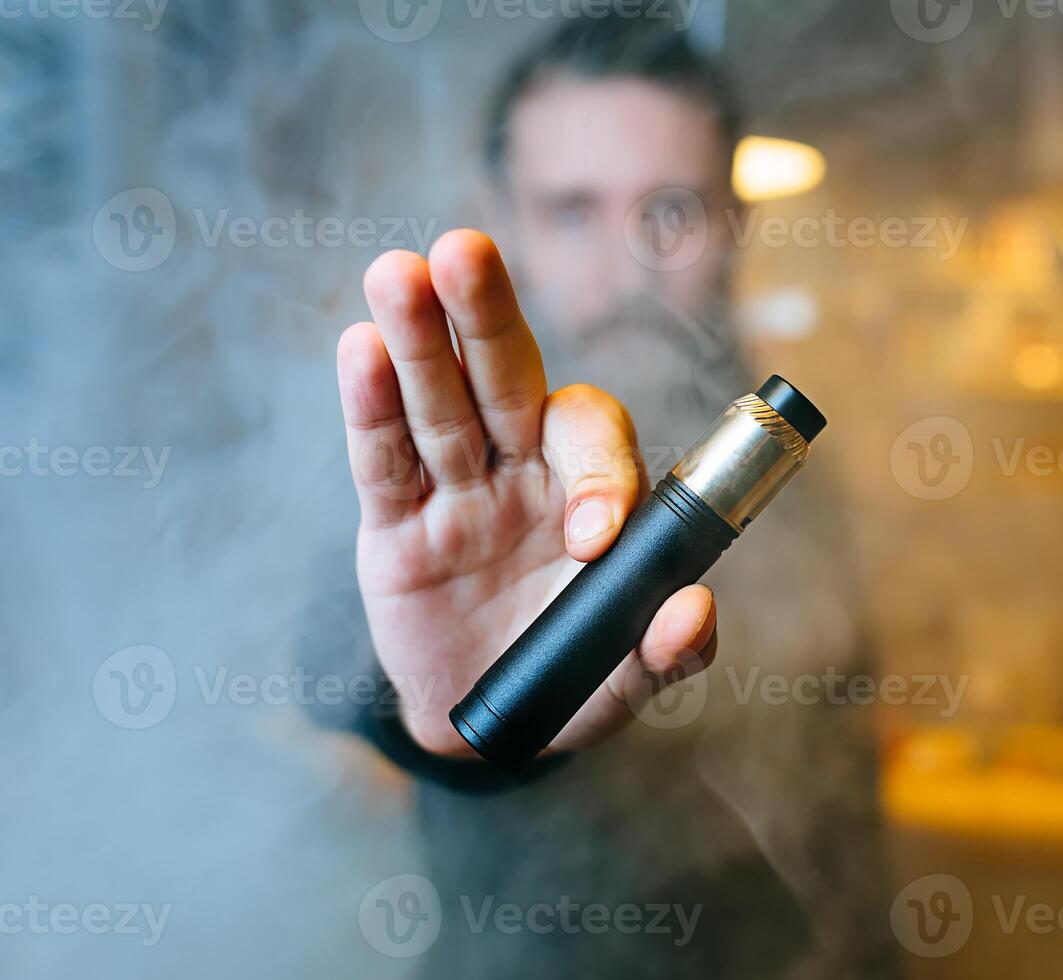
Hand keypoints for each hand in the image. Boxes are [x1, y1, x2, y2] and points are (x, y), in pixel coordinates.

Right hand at [335, 230, 717, 757]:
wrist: (484, 724)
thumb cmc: (568, 683)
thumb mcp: (623, 679)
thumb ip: (667, 650)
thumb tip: (694, 608)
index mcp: (589, 494)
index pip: (592, 443)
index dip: (596, 474)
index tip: (589, 539)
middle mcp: (522, 471)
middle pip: (507, 379)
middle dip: (488, 316)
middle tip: (464, 252)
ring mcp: (455, 491)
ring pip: (437, 404)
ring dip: (419, 341)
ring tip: (397, 275)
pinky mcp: (393, 526)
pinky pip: (382, 461)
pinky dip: (369, 408)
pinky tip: (361, 350)